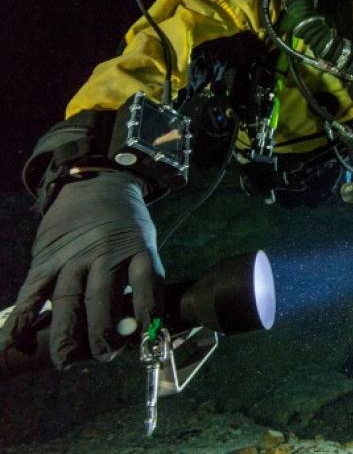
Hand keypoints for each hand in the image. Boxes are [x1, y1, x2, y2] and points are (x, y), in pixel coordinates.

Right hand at [0, 171, 163, 368]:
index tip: (148, 339)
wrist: (95, 184)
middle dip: (103, 332)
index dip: (148, 313)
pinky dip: (21, 318)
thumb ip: (142, 278)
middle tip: (105, 356)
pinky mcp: (46, 259)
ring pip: (67, 299)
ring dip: (66, 333)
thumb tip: (144, 326)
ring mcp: (72, 256)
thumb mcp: (145, 242)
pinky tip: (12, 342)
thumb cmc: (126, 224)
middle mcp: (104, 253)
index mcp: (137, 248)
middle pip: (103, 297)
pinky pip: (32, 292)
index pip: (146, 284)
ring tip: (67, 360)